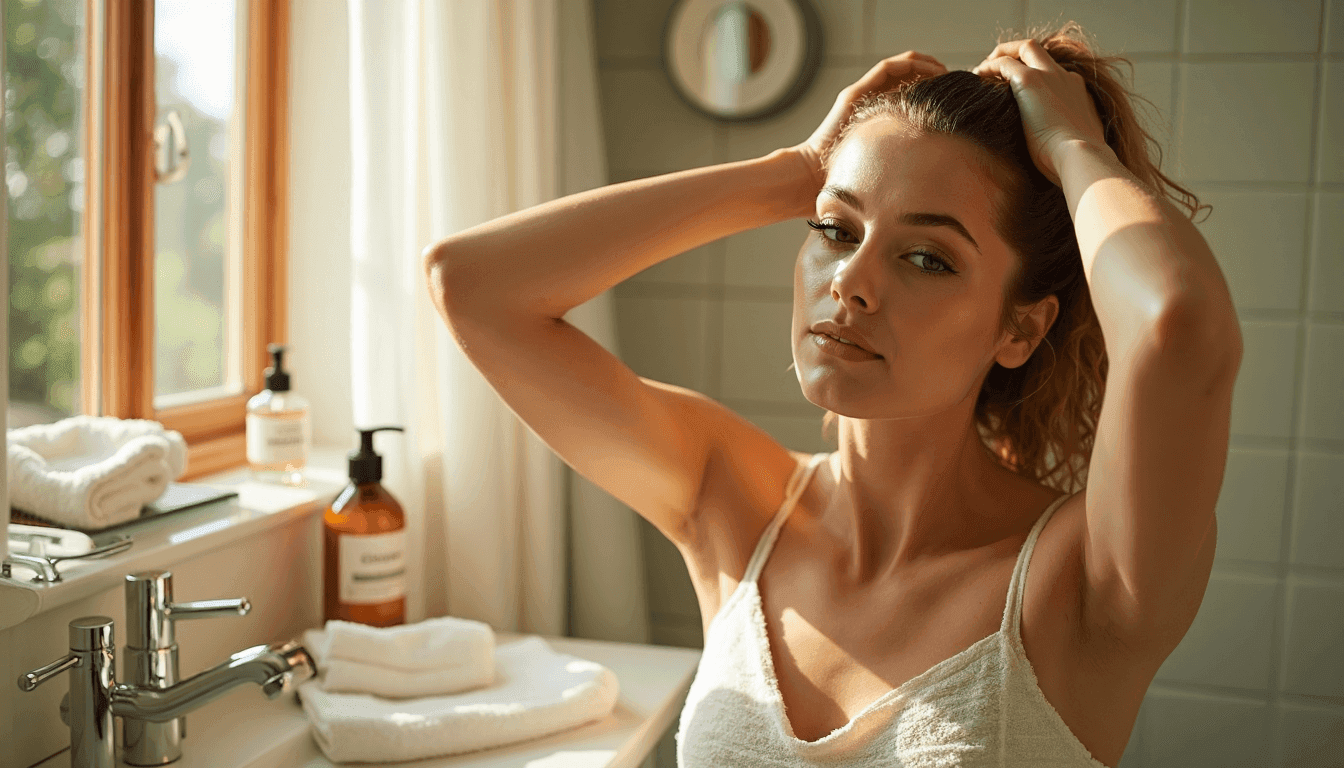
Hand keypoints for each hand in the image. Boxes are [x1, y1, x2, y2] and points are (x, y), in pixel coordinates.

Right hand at [789, 52, 946, 190]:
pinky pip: (890, 68)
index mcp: (882, 122)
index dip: (938, 94)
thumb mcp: (888, 174)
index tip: (961, 101)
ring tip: (949, 72)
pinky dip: (914, 64)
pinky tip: (934, 71)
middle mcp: (872, 104)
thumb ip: (907, 171)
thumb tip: (941, 182)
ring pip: (902, 67)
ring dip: (929, 66)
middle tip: (960, 84)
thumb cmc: (846, 185)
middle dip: (937, 77)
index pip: (914, 97)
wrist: (810, 178)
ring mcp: (863, 95)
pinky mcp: (856, 92)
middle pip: (910, 78)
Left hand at [971, 39, 1107, 185]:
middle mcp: (1065, 79)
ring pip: (1026, 48)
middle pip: (1041, 53)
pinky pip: (1004, 62)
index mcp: (1078, 95)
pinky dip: (990, 66)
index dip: (1038, 80)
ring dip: (1003, 54)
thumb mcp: (1074, 150)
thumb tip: (1057, 166)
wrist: (1080, 156)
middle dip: (1019, 55)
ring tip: (983, 69)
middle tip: (999, 70)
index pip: (1057, 76)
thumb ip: (1066, 149)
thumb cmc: (1075, 164)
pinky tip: (977, 76)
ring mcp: (1049, 76)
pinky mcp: (1029, 81)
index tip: (1021, 94)